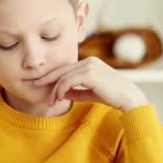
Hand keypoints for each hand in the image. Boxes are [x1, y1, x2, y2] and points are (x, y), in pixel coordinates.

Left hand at [33, 57, 147, 111]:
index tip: (40, 83)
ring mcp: (89, 66)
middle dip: (46, 78)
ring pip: (63, 76)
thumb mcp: (90, 93)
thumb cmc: (112, 96)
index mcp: (89, 63)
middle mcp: (88, 61)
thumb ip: (76, 92)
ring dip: (54, 90)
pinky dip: (61, 89)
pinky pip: (68, 81)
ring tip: (50, 101)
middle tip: (34, 85)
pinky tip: (58, 98)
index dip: (52, 76)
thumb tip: (60, 94)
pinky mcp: (90, 73)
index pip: (66, 68)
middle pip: (61, 69)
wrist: (128, 98)